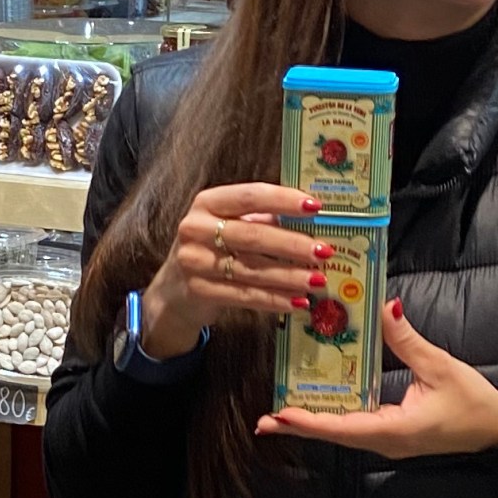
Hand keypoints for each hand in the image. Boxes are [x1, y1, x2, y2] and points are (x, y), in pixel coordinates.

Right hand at [138, 182, 328, 357]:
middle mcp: (196, 228)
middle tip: (324, 251)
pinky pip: (245, 296)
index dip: (284, 200)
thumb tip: (313, 222)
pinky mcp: (198, 291)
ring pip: (251, 269)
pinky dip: (275, 299)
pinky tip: (298, 301)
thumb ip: (263, 220)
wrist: (174, 289)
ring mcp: (194, 261)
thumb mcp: (229, 225)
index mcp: (207, 203)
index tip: (316, 207)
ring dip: (290, 276)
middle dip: (293, 245)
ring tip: (318, 280)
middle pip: (253, 235)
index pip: (250, 196)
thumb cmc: (213, 249)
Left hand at [258, 300, 497, 457]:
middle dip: (299, 425)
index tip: (281, 414)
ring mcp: (388, 441)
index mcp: (395, 429)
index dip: (310, 421)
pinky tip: (316, 407)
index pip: (343, 428)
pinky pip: (356, 427)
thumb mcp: (441, 367)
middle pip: (334, 435)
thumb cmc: (474, 403)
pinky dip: (333, 418)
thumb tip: (385, 306)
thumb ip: (407, 340)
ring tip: (280, 414)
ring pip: (342, 434)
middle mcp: (385, 441)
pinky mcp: (393, 435)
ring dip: (312, 423)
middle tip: (264, 419)